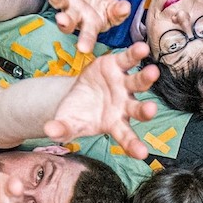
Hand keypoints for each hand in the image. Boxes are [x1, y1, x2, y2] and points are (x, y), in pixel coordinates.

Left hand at [44, 0, 130, 52]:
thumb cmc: (101, 9)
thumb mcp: (112, 11)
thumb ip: (118, 12)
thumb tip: (125, 7)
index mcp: (88, 23)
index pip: (88, 33)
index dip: (86, 40)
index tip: (83, 49)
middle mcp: (73, 14)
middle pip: (67, 20)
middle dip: (64, 20)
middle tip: (62, 20)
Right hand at [44, 43, 158, 159]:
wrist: (78, 93)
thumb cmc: (76, 114)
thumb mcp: (67, 122)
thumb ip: (62, 128)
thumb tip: (49, 131)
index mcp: (113, 124)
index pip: (125, 137)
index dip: (133, 145)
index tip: (142, 154)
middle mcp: (124, 106)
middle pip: (136, 110)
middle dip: (144, 111)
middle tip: (150, 110)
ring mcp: (123, 85)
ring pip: (138, 83)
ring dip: (146, 78)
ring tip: (153, 72)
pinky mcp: (117, 65)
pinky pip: (128, 59)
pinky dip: (135, 54)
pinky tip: (141, 48)